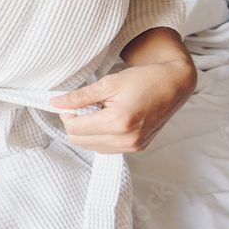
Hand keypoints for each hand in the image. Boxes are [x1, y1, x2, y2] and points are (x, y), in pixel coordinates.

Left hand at [48, 58, 196, 153]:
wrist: (173, 84)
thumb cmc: (143, 80)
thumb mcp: (109, 83)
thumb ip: (80, 96)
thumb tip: (55, 102)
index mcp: (118, 122)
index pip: (75, 128)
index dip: (66, 115)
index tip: (69, 104)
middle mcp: (126, 139)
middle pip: (80, 141)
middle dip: (75, 124)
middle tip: (81, 107)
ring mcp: (133, 146)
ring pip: (91, 147)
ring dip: (87, 131)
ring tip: (98, 112)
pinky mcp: (137, 148)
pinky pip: (106, 148)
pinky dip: (100, 136)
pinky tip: (107, 120)